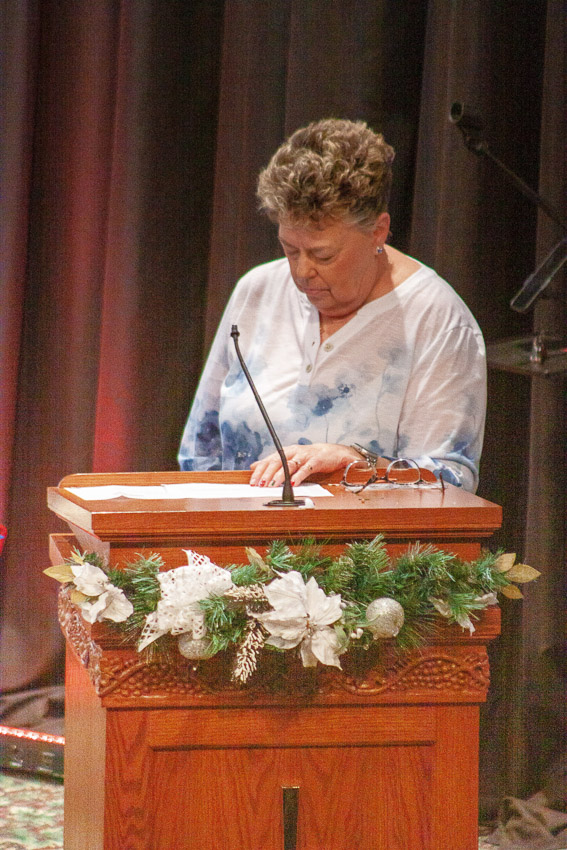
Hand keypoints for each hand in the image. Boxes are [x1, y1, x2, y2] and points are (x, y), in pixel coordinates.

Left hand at [249, 443, 365, 487]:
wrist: (332, 452)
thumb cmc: (309, 457)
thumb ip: (272, 462)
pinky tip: (293, 483)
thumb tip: (254, 466)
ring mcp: (305, 456)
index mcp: (286, 452)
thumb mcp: (288, 458)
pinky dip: (299, 476)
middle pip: (277, 461)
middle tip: (260, 485)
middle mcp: (294, 452)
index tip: (253, 482)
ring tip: (273, 485)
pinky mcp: (316, 461)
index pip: (269, 460)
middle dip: (267, 474)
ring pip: (290, 465)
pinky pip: (306, 469)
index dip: (260, 471)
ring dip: (280, 475)